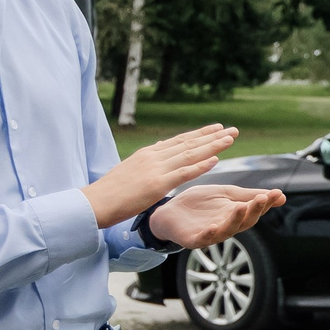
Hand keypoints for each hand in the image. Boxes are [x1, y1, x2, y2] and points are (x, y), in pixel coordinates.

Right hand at [83, 125, 237, 227]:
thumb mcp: (131, 168)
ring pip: (190, 154)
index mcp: (148, 154)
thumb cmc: (112, 190)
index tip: (217, 128)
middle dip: (212, 136)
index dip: (200, 134)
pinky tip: (216, 159)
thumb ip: (148, 159)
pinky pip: (183, 173)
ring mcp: (155, 169)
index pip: (179, 140)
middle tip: (233, 129)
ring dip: (212, 146)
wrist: (96, 202)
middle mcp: (153, 157)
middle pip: (189, 143)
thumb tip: (160, 147)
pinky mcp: (156, 184)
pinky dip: (200, 166)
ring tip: (230, 139)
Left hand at [149, 183, 285, 247]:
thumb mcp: (226, 194)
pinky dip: (209, 234)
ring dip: (236, 220)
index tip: (276, 194)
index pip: (255, 210)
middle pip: (245, 221)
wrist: (168, 210)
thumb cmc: (198, 203)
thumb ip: (249, 195)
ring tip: (242, 207)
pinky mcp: (193, 239)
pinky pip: (204, 239)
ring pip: (228, 230)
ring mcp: (211, 234)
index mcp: (236, 215)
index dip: (265, 203)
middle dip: (254, 210)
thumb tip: (281, 196)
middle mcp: (227, 227)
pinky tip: (213, 226)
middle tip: (262, 198)